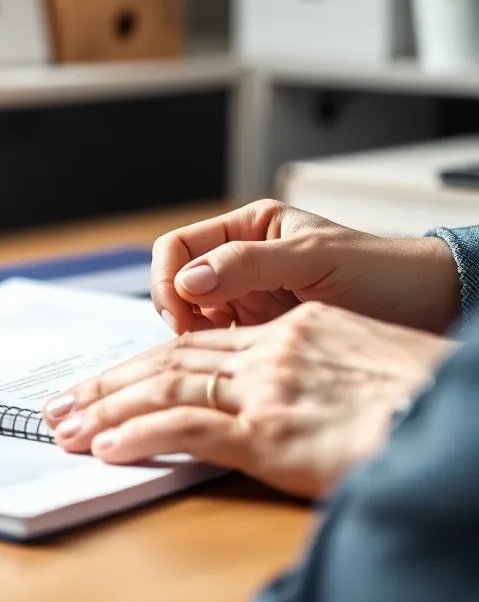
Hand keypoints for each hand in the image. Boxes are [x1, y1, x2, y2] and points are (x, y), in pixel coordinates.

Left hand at [43, 302, 455, 497]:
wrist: (461, 416)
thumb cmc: (425, 397)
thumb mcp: (365, 361)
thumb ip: (311, 368)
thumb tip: (284, 391)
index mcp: (293, 330)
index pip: (198, 343)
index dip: (145, 360)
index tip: (108, 378)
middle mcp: (272, 352)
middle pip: (168, 359)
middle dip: (108, 383)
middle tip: (63, 400)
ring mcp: (269, 391)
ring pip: (165, 388)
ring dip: (108, 409)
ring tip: (67, 424)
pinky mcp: (272, 434)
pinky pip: (187, 429)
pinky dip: (141, 435)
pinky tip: (108, 447)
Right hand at [151, 199, 459, 334]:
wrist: (431, 311)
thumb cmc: (383, 272)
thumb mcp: (314, 258)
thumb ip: (249, 264)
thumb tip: (189, 280)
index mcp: (247, 229)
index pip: (179, 247)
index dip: (169, 278)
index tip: (181, 311)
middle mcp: (240, 264)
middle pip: (177, 285)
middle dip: (176, 313)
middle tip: (190, 343)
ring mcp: (249, 301)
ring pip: (192, 319)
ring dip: (193, 339)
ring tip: (215, 359)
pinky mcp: (261, 338)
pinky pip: (219, 347)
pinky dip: (214, 360)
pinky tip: (231, 371)